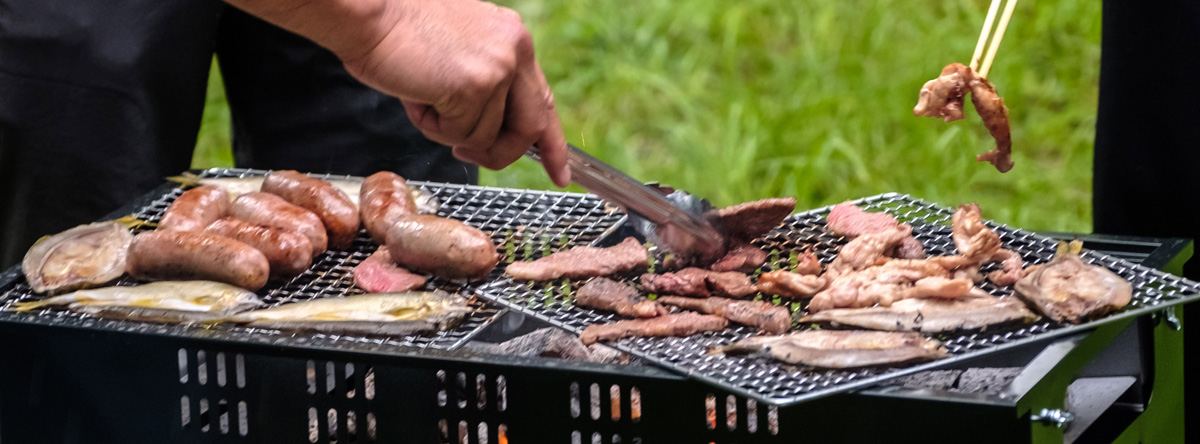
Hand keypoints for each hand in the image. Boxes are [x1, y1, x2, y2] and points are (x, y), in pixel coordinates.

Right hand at [225, 0, 570, 186]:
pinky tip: (416, 96)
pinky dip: (432, 127)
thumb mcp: (460, 55)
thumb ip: (486, 85)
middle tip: (467, 155)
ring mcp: (498, 69)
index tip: (561, 173)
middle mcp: (514, 51)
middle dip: (501, 153)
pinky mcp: (475, 86)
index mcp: (514, 40)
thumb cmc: (398, 36)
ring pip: (485, 137)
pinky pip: (459, 135)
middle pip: (529, 128)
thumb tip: (494, 131)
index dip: (552, 144)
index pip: (543, 101)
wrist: (366, 15)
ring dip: (448, 131)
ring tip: (423, 96)